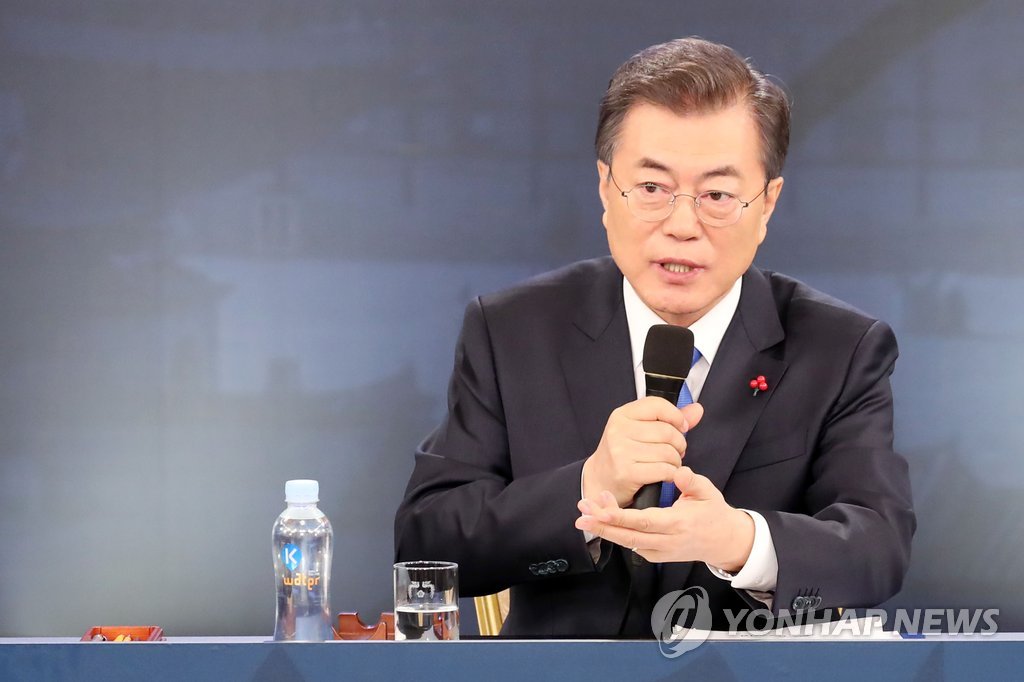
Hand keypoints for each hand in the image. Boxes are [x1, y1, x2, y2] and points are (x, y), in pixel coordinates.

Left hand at [575, 466, 753, 570]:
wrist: (724, 541)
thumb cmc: (713, 512)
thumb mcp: (708, 492)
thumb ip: (692, 482)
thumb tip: (679, 472)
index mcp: (678, 524)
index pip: (644, 522)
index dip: (620, 516)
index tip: (599, 508)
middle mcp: (667, 541)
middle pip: (629, 537)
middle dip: (603, 526)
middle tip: (581, 513)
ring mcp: (660, 552)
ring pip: (627, 543)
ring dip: (604, 530)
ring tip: (583, 515)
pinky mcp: (655, 556)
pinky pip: (632, 545)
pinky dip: (615, 534)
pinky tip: (600, 521)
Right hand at [582, 397, 703, 506]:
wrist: (599, 479)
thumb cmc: (623, 453)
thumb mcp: (640, 430)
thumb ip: (669, 419)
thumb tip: (697, 409)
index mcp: (622, 415)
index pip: (657, 405)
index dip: (676, 416)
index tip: (682, 427)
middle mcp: (619, 430)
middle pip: (666, 431)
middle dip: (679, 444)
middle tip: (676, 451)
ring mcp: (621, 451)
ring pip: (667, 452)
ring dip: (676, 461)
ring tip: (670, 464)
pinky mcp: (626, 472)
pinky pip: (663, 470)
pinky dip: (671, 474)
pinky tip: (666, 474)